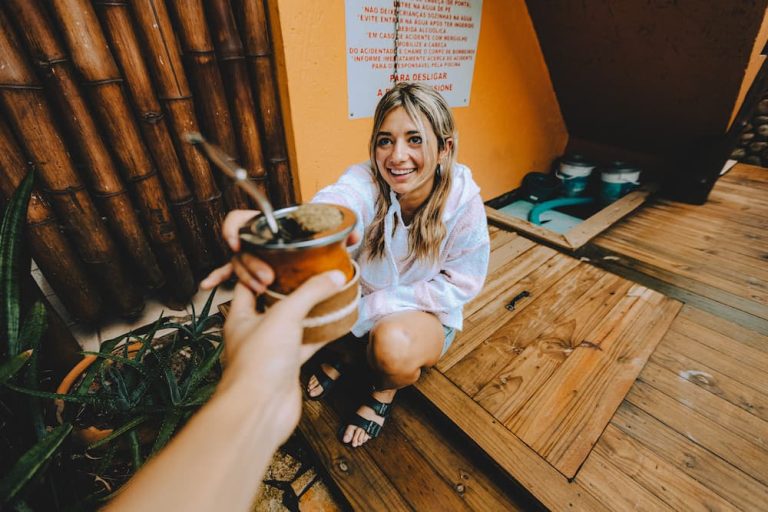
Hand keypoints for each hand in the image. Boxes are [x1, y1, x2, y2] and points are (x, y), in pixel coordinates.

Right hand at [200, 209, 359, 292]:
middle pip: (241, 249)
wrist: (315, 243)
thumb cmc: (318, 237)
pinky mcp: (254, 270)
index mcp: (270, 225)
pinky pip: (231, 274)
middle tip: (267, 279)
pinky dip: (219, 277)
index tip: (238, 242)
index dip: (233, 228)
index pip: (240, 218)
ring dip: (246, 278)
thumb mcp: (328, 234)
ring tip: (261, 290)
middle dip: (251, 265)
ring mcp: (253, 254)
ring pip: (238, 265)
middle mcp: (257, 238)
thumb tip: (352, 236)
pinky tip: (207, 286)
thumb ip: (341, 233)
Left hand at [217, 270, 346, 439]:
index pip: (248, 282)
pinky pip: (307, 344)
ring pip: (293, 324)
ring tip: (330, 291)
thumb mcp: (285, 316)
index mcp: (240, 315)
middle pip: (273, 302)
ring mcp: (271, 350)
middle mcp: (254, 331)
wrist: (261, 410)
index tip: (286, 255)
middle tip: (314, 270)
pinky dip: (322, 334)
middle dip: (293, 288)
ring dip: (310, 310)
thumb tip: (335, 275)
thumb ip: (310, 292)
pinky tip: (339, 323)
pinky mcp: (287, 367)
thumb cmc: (259, 362)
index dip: (263, 267)